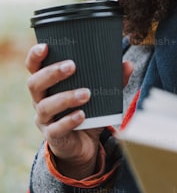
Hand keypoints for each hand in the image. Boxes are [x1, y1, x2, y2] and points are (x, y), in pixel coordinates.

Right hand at [25, 43, 131, 179]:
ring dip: (65, 97)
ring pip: (46, 106)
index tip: (45, 46)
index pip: (34, 68)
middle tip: (72, 66)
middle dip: (52, 73)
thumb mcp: (99, 96)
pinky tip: (82, 115)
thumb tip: (127, 64)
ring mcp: (44, 119)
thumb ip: (112, 81)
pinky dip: (69, 121)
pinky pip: (56, 128)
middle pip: (35, 84)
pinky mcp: (53, 136)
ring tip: (86, 93)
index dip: (35, 57)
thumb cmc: (87, 113)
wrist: (83, 145)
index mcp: (48, 86)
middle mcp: (41, 101)